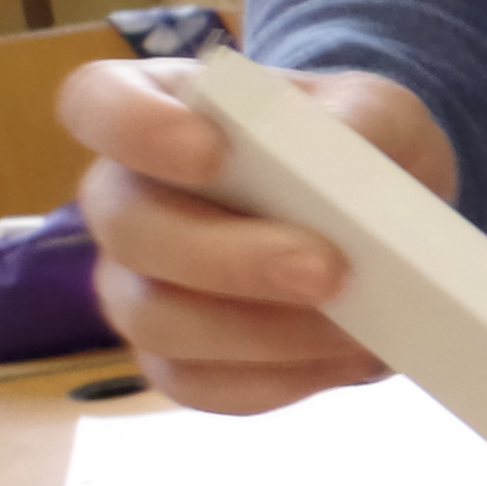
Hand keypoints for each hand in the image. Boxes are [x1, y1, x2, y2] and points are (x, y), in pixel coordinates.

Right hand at [53, 57, 460, 415]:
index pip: (97, 102)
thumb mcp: (377, 112)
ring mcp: (136, 284)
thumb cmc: (358, 149)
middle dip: (228, 258)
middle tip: (328, 270)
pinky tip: (344, 360)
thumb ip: (360, 120)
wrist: (389, 228)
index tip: (209, 151)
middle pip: (129, 230)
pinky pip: (197, 383)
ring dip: (260, 331)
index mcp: (156, 107)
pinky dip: (276, 378)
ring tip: (352, 326)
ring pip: (155, 320)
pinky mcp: (171, 357)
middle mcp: (125, 197)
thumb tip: (342, 155)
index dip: (134, 127)